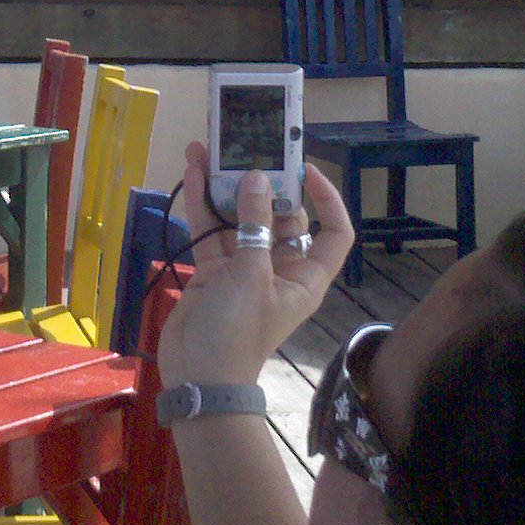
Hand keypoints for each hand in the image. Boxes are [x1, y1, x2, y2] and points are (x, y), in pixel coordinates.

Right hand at [159, 145, 352, 388]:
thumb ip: (253, 224)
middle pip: (279, 218)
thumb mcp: (251, 275)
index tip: (306, 169)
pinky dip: (202, 204)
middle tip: (248, 148)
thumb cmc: (239, 330)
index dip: (328, 200)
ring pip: (240, 219)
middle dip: (264, 183)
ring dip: (225, 187)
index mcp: (305, 276)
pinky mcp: (214, 271)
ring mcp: (244, 269)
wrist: (198, 377)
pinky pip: (211, 232)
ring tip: (208, 149)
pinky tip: (191, 172)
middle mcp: (279, 268)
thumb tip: (257, 178)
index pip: (333, 233)